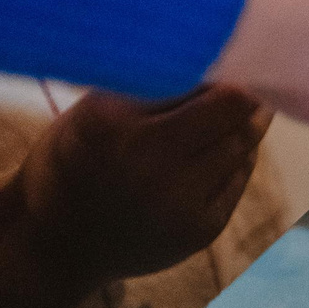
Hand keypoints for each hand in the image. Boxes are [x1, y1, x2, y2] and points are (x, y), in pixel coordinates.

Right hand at [18, 87, 274, 288]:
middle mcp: (152, 170)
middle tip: (253, 87)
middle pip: (237, 123)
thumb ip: (152, 86)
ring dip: (246, 130)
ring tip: (239, 116)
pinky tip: (222, 153)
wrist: (55, 244)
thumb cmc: (74, 160)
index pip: (216, 97)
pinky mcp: (199, 233)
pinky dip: (237, 163)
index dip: (235, 78)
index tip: (238, 65)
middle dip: (249, 103)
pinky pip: (236, 184)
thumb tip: (217, 63)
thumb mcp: (94, 111)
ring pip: (243, 152)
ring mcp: (179, 207)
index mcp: (119, 129)